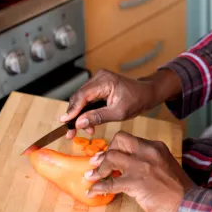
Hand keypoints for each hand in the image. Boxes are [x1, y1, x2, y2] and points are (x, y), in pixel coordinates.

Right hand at [59, 69, 180, 138]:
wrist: (146, 93)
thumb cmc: (137, 100)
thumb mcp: (119, 113)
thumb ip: (98, 117)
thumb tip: (79, 123)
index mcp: (105, 81)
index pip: (82, 95)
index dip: (72, 110)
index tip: (65, 122)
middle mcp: (99, 77)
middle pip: (79, 97)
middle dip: (75, 116)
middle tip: (71, 133)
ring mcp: (98, 80)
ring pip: (81, 99)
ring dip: (81, 115)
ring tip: (87, 130)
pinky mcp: (98, 86)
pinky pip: (87, 99)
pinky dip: (86, 111)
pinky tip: (89, 123)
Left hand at [85, 131, 195, 211]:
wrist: (189, 205)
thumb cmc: (180, 192)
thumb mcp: (166, 168)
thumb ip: (151, 164)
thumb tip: (133, 170)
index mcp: (156, 147)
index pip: (131, 140)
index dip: (117, 147)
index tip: (110, 155)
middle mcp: (148, 152)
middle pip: (119, 140)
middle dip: (106, 150)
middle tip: (98, 162)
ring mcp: (141, 166)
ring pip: (111, 157)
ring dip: (98, 169)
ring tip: (92, 176)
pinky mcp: (135, 183)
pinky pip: (110, 182)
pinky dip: (98, 187)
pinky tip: (93, 192)